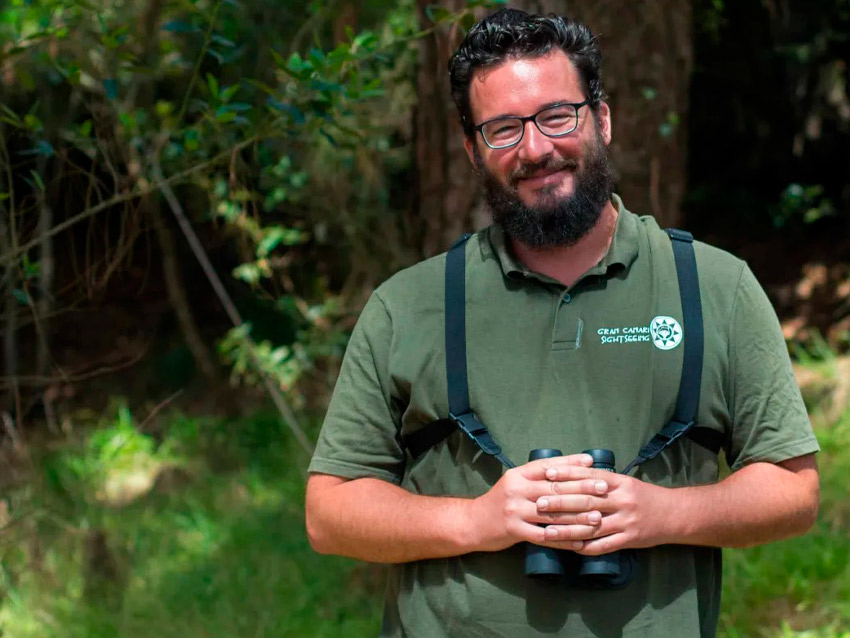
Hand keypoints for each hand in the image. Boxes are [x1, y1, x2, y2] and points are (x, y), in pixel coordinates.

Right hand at [469, 453, 611, 552]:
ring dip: (578, 516)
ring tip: (598, 517)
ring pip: (552, 514)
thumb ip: (535, 477)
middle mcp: (516, 490)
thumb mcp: (513, 482)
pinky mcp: (514, 530)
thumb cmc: (499, 501)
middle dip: (582, 488)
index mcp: (518, 475)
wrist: (473, 523)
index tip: (592, 462)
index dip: (571, 464)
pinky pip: (544, 536)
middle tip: (603, 488)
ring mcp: (515, 511)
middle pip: (554, 489)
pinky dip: (564, 540)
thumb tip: (567, 468)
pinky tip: (580, 541)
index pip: (548, 466)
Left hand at [534, 465, 674, 553]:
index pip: (589, 477)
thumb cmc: (643, 495)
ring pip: (592, 526)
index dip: (567, 475)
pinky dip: (586, 547)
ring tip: (547, 529)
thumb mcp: (624, 481)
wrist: (674, 514)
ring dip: (568, 528)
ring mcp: (626, 521)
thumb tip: (572, 471)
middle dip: (561, 502)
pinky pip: (605, 545)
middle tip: (539, 502)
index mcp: (619, 483)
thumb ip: (601, 479)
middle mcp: (622, 501)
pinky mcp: (630, 540)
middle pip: (586, 501)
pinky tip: (570, 547)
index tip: (547, 474)